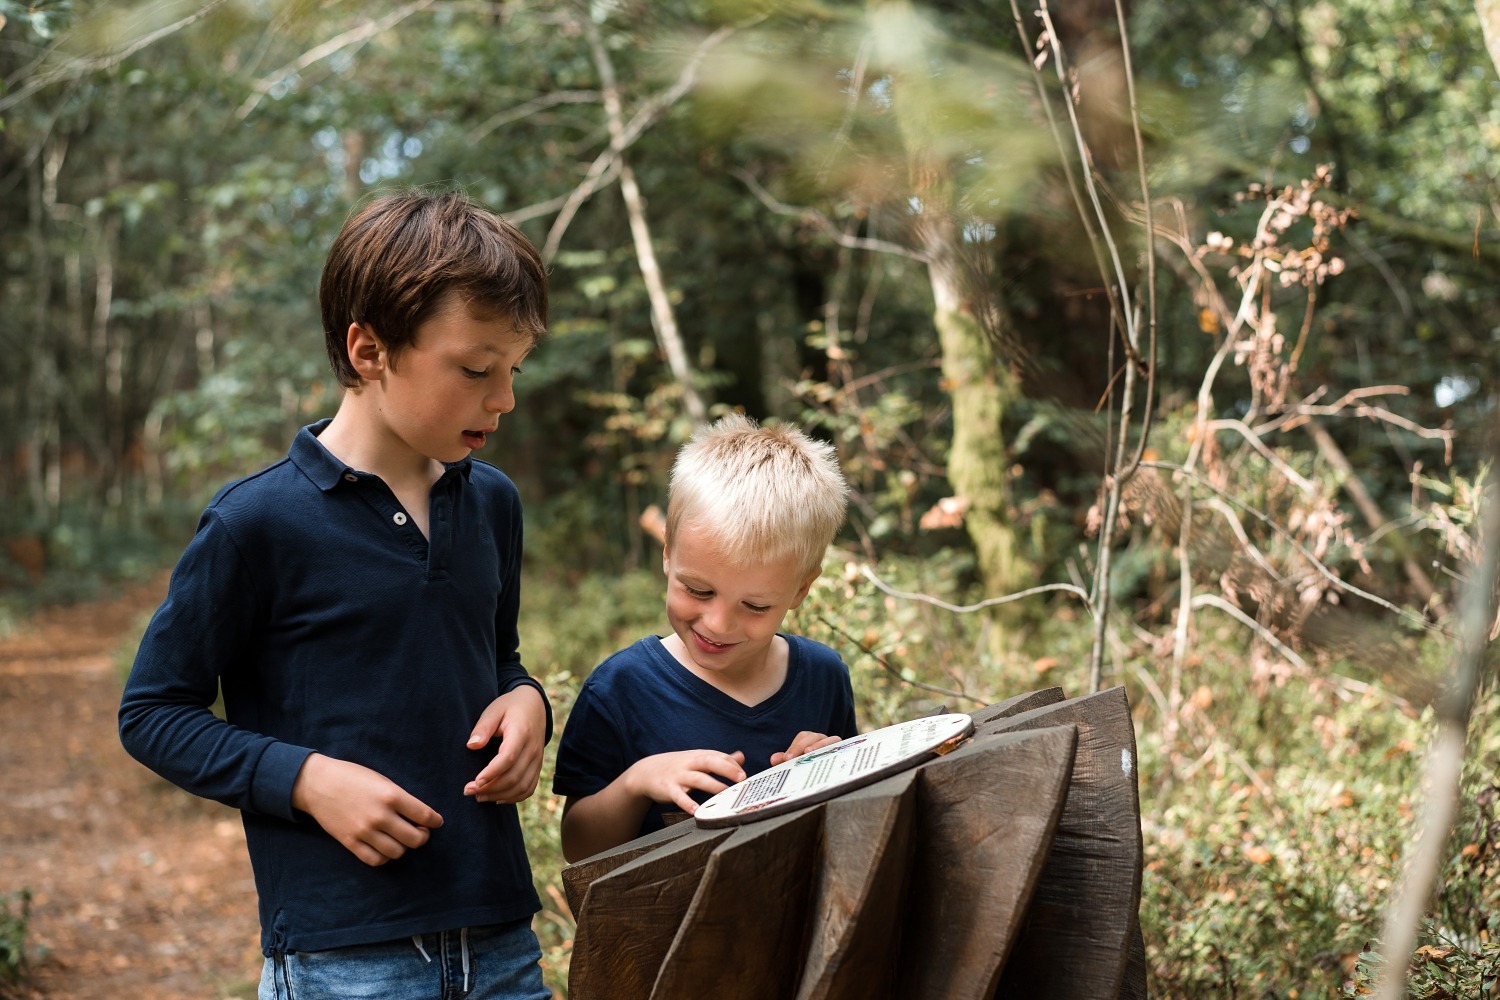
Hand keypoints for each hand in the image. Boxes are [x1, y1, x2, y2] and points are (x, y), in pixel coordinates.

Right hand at [291, 753, 442, 866]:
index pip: (425, 815)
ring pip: (397, 852)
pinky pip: (375, 860)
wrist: (318, 783)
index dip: (435, 821)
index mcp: (391, 795)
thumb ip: (401, 799)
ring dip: (404, 847)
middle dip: (422, 836)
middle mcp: (380, 816)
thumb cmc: (353, 777)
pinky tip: (385, 847)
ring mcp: (364, 831)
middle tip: (420, 831)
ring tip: (401, 838)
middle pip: (415, 839)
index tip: (436, 822)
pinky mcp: (350, 842)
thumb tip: (420, 817)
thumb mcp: (382, 780)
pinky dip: (385, 857)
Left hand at [464, 685, 545, 803]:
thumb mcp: (494, 710)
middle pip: (514, 776)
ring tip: (479, 797)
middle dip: (490, 788)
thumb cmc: (509, 707)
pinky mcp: (537, 766)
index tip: (474, 782)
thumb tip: (471, 746)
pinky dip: (514, 797)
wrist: (534, 705)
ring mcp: (537, 759)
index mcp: (521, 732)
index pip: (509, 757)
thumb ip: (483, 727)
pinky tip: (497, 798)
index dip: (492, 773)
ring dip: (500, 795)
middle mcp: (532, 748)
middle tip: (468, 791)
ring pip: (522, 787)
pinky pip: (529, 788)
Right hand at [624, 749, 746, 816]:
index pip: (719, 756)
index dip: (732, 764)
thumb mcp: (697, 759)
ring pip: (698, 779)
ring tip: (725, 796)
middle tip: (742, 778)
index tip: (745, 775)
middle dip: (726, 769)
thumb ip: (719, 759)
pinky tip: (696, 811)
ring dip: (713, 786)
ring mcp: (679, 776)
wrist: (646, 771)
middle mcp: (690, 763)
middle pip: (710, 762)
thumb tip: (741, 757)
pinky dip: (687, 803)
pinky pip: (679, 797)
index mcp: (699, 756)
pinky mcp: (669, 789)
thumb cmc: (677, 766)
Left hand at [769, 731, 841, 766]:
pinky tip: (830, 758)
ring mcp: (834, 744)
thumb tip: (773, 759)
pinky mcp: (844, 751)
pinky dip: (836, 750)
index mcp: (810, 739)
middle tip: (792, 758)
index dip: (794, 747)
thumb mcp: (795, 764)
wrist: (828, 774)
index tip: (786, 758)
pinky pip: (841, 748)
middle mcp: (823, 739)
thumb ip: (784, 760)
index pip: (803, 738)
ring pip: (830, 740)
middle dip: (802, 746)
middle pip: (814, 737)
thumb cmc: (808, 766)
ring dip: (819, 746)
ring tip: (809, 753)